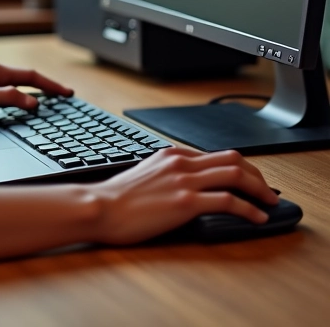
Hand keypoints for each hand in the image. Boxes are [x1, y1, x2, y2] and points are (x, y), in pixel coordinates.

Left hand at [0, 61, 72, 119]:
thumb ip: (5, 98)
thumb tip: (32, 102)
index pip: (30, 76)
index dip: (51, 86)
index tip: (68, 94)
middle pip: (27, 79)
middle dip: (48, 87)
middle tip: (66, 97)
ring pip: (17, 86)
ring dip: (35, 92)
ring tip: (52, 101)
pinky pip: (8, 93)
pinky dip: (21, 97)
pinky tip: (24, 106)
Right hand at [88, 146, 279, 244]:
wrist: (102, 207)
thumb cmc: (118, 198)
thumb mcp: (146, 175)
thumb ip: (168, 174)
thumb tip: (187, 184)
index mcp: (171, 155)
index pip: (215, 154)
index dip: (239, 168)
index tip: (249, 180)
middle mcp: (180, 162)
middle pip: (232, 159)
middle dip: (256, 174)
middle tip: (267, 191)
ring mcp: (184, 181)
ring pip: (236, 175)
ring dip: (260, 189)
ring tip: (270, 203)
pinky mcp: (186, 202)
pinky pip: (228, 201)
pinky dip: (249, 209)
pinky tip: (257, 218)